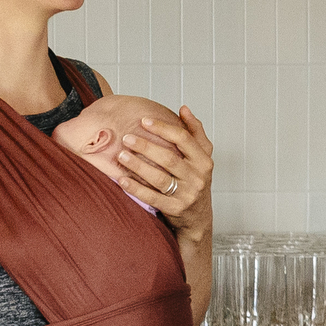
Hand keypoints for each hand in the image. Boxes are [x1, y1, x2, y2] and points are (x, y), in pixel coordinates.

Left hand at [112, 107, 214, 233]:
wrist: (198, 217)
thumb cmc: (195, 180)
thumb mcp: (202, 157)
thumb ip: (195, 132)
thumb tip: (184, 109)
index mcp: (204, 161)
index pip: (184, 139)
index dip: (163, 128)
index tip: (144, 120)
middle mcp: (197, 177)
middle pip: (169, 158)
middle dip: (146, 147)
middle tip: (127, 138)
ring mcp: (187, 195)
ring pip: (159, 178)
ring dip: (138, 166)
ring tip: (121, 155)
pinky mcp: (175, 209)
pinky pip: (152, 198)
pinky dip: (136, 189)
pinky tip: (122, 180)